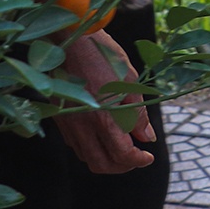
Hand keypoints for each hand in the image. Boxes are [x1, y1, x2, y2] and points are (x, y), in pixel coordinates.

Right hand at [53, 31, 155, 174]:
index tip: (148, 156)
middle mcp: (84, 126)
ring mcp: (70, 125)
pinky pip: (77, 146)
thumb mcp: (130, 81)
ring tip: (123, 149)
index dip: (138, 160)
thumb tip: (147, 137)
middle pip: (102, 164)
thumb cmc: (104, 56)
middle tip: (136, 158)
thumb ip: (138, 114)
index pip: (122, 154)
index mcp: (104, 117)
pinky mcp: (61, 120)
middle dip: (122, 167)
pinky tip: (105, 137)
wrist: (71, 41)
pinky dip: (93, 149)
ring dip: (107, 160)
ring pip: (87, 158)